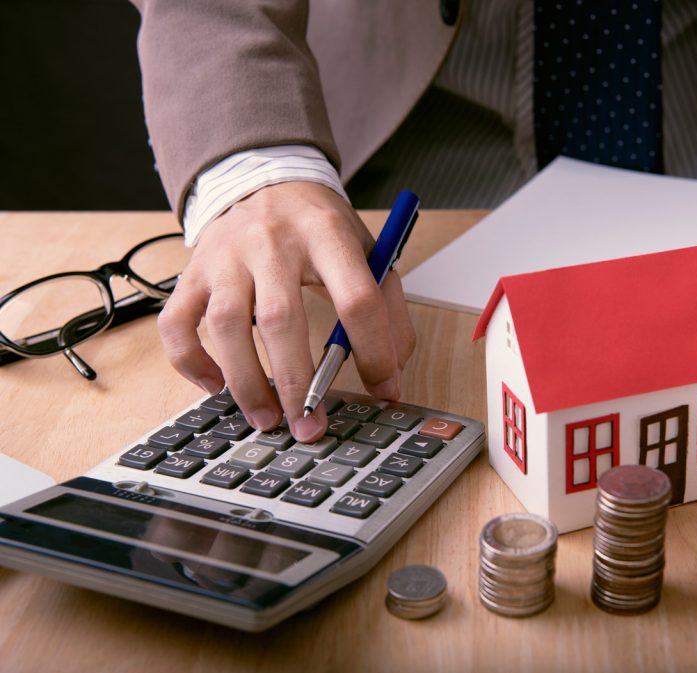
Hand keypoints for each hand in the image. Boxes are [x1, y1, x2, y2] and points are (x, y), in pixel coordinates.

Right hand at [157, 182, 415, 441]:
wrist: (264, 179)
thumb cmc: (320, 228)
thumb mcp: (367, 251)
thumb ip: (387, 309)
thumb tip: (391, 377)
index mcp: (326, 234)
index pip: (356, 297)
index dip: (373, 350)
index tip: (382, 389)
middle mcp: (271, 242)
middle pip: (281, 317)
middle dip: (297, 381)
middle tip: (310, 426)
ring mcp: (225, 256)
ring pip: (225, 325)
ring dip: (245, 381)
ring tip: (267, 419)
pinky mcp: (193, 272)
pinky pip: (177, 323)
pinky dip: (191, 362)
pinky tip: (216, 387)